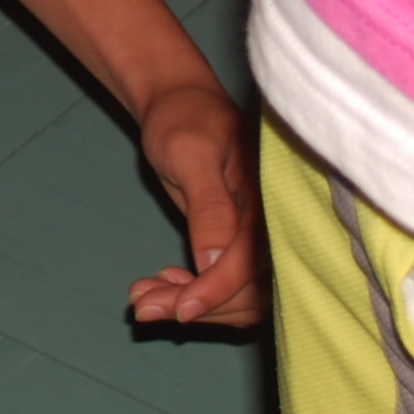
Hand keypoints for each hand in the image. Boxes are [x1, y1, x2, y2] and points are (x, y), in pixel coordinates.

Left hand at [124, 83, 265, 327]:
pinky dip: (196, 294)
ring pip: (238, 296)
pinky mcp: (240, 244)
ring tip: (143, 298)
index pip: (250, 261)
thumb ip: (209, 206)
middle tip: (141, 304)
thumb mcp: (190, 153)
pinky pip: (229, 285)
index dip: (217, 290)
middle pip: (247, 289)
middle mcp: (272, 224)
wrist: (179, 104)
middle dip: (196, 304)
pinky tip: (164, 281)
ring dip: (191, 304)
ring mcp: (258, 236)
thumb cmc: (184, 118)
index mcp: (269, 198)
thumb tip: (215, 262)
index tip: (179, 309)